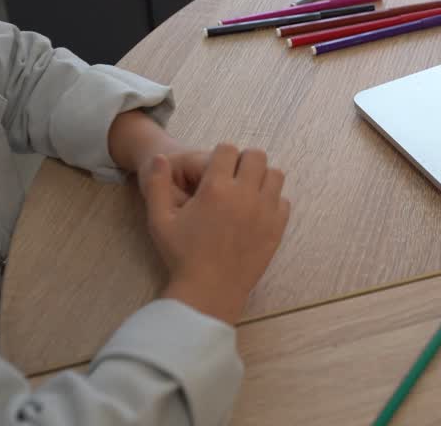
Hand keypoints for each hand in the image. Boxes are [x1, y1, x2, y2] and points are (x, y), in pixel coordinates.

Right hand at [141, 144, 290, 324]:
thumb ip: (156, 185)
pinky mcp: (277, 228)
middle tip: (233, 177)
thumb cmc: (182, 256)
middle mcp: (244, 195)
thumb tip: (159, 157)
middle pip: (256, 156)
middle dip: (244, 161)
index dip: (220, 155)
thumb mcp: (159, 221)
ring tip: (247, 192)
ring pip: (275, 174)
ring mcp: (264, 211)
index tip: (216, 169)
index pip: (228, 149)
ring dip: (262, 177)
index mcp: (215, 188)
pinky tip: (257, 212)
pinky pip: (284, 200)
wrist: (210, 291)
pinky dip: (273, 201)